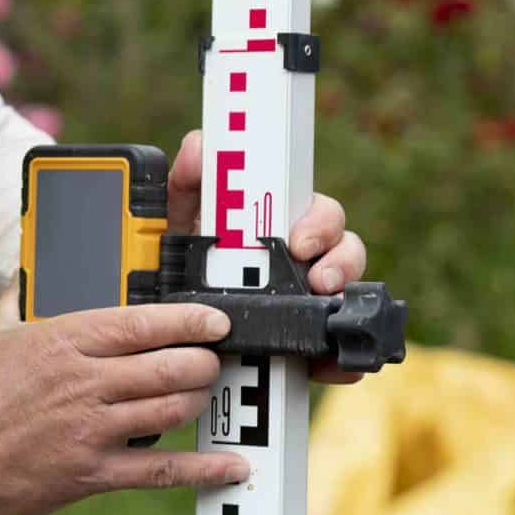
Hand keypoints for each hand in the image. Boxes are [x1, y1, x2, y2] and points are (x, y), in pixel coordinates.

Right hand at [0, 303, 249, 514]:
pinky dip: (203, 469)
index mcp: (60, 340)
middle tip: (209, 360)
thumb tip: (25, 274)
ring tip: (202, 394)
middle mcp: (83, 381)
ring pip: (171, 408)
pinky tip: (232, 466)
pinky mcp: (90, 473)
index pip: (142, 321)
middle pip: (171, 364)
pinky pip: (161, 470)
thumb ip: (16, 302)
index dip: (190, 319)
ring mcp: (90, 429)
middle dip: (202, 361)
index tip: (216, 320)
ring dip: (197, 400)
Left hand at [167, 130, 371, 384]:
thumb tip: (200, 147)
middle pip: (345, 251)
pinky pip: (338, 352)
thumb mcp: (176, 223)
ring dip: (345, 308)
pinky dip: (339, 361)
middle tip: (318, 281)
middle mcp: (301, 262)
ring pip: (349, 298)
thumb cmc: (181, 263)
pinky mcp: (308, 345)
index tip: (300, 242)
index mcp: (278, 227)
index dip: (320, 223)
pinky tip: (330, 367)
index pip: (317, 213)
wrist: (166, 328)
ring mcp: (307, 304)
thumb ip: (186, 182)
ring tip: (324, 318)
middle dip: (340, 263)